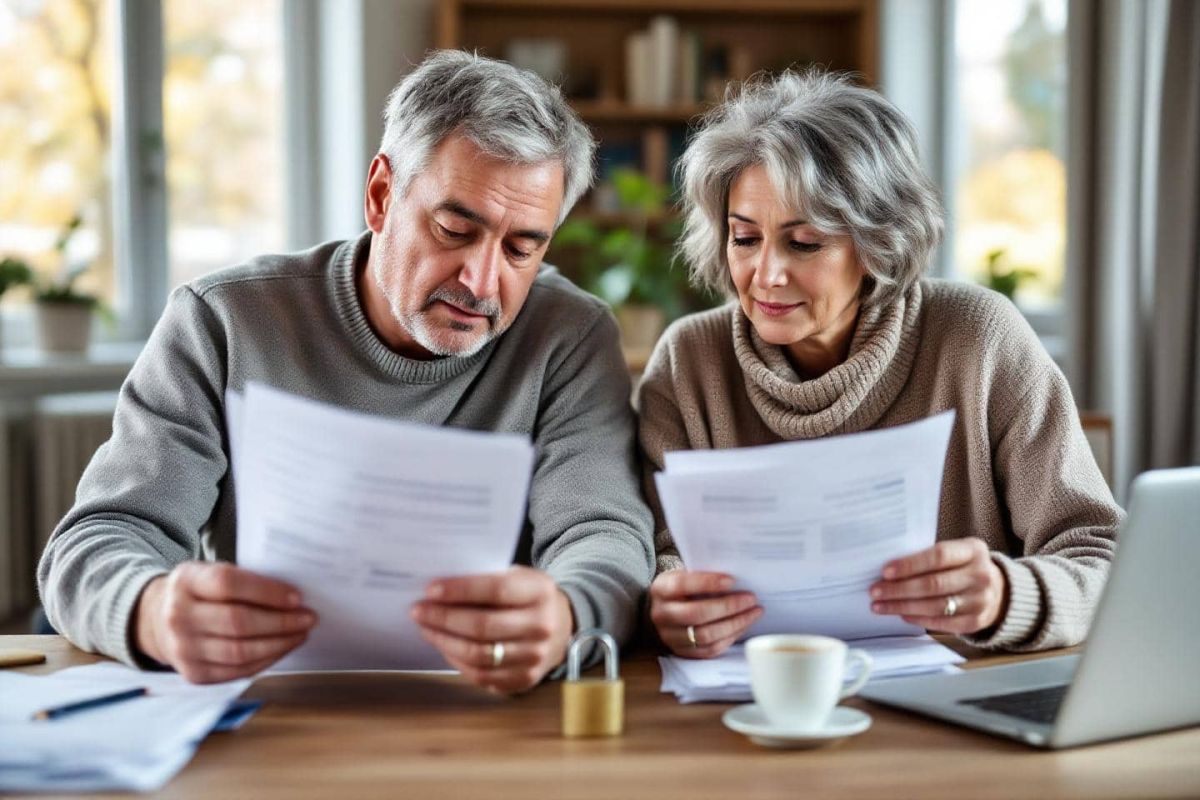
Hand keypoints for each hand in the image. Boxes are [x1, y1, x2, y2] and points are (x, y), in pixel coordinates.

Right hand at [133, 561, 316, 682]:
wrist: (160, 620)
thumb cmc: (201, 592)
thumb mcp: (211, 572)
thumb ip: (245, 579)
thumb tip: (293, 595)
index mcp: (186, 581)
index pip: (228, 584)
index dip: (266, 591)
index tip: (297, 597)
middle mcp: (178, 616)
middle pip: (237, 622)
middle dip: (281, 622)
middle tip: (308, 618)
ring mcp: (183, 648)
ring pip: (240, 652)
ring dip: (279, 644)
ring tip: (300, 634)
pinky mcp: (194, 673)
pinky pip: (237, 671)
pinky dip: (266, 660)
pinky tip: (283, 648)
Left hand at [411, 566, 573, 693]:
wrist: (563, 626)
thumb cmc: (528, 596)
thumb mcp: (518, 577)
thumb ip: (487, 579)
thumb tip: (439, 590)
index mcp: (540, 592)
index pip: (496, 590)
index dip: (460, 591)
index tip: (430, 590)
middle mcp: (541, 626)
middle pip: (483, 626)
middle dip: (444, 618)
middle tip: (418, 610)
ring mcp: (535, 657)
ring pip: (478, 655)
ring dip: (444, 641)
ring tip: (426, 628)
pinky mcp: (524, 679)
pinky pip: (481, 675)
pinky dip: (456, 661)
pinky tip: (444, 645)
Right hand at [649, 570, 761, 658]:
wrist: (664, 611)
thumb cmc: (682, 589)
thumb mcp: (684, 576)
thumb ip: (703, 576)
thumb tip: (737, 579)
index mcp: (661, 589)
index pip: (683, 585)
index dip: (708, 583)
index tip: (732, 580)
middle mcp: (662, 614)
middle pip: (697, 614)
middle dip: (728, 606)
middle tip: (751, 599)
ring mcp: (670, 637)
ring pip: (705, 635)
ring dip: (735, 624)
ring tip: (754, 612)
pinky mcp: (682, 652)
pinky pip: (710, 650)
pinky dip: (730, 638)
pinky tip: (743, 625)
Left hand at [869, 539, 1007, 634]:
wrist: (999, 590)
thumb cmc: (964, 567)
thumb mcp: (956, 552)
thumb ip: (930, 557)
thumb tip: (888, 570)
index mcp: (973, 550)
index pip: (938, 556)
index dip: (910, 565)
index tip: (885, 571)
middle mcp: (981, 575)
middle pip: (934, 584)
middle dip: (899, 589)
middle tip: (875, 592)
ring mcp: (981, 600)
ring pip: (935, 606)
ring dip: (903, 607)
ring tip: (881, 606)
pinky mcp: (977, 621)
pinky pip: (943, 623)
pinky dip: (919, 620)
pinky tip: (902, 615)